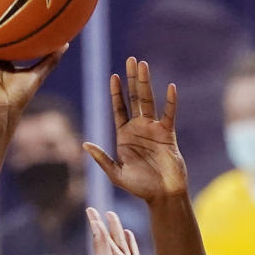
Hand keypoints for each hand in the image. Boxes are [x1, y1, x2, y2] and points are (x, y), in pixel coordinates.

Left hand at [83, 58, 187, 201]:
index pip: (119, 109)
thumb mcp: (115, 174)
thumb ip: (102, 158)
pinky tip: (170, 88)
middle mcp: (138, 128)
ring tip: (142, 65)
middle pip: (134, 99)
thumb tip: (84, 145)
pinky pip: (169, 114)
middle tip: (130, 60)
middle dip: (131, 79)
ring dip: (146, 83)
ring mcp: (153, 129)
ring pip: (149, 101)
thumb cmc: (139, 187)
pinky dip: (170, 102)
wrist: (162, 195)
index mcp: (124, 136)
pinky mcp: (168, 134)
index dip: (116, 93)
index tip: (113, 76)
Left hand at [87, 207, 154, 254]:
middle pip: (119, 243)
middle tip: (111, 213)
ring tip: (128, 232)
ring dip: (129, 243)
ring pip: (131, 254)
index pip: (104, 237)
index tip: (91, 210)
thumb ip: (103, 247)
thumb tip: (95, 226)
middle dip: (114, 228)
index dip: (99, 223)